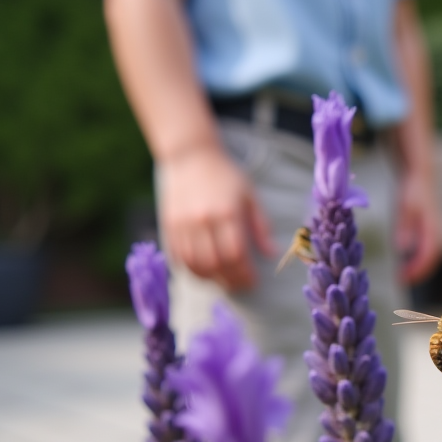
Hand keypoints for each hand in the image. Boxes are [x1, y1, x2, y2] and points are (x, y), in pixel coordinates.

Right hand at [158, 144, 276, 291]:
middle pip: (215, 263)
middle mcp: (203, 220)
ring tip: (222, 281)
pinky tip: (202, 272)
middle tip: (239, 286)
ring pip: (194, 264)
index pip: (236, 254)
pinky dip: (190, 270)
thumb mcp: (250, 195)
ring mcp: (183, 223)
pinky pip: (178, 256)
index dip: (245, 273)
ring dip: (209, 279)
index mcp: (227, 213)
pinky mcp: (169, 224)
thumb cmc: (226, 175)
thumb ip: (261, 226)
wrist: (190, 155)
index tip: (253, 281)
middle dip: (230, 280)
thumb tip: (272, 253)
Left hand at [395, 169, 441, 284]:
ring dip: (419, 268)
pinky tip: (407, 264)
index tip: (404, 278)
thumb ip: (405, 226)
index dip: (418, 269)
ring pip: (430, 256)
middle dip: (419, 273)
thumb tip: (403, 248)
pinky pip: (427, 251)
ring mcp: (433, 232)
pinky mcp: (429, 231)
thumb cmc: (412, 190)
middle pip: (432, 260)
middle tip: (401, 281)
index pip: (429, 256)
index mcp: (432, 229)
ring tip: (403, 276)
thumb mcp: (405, 206)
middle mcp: (436, 233)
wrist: (420, 176)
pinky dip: (419, 260)